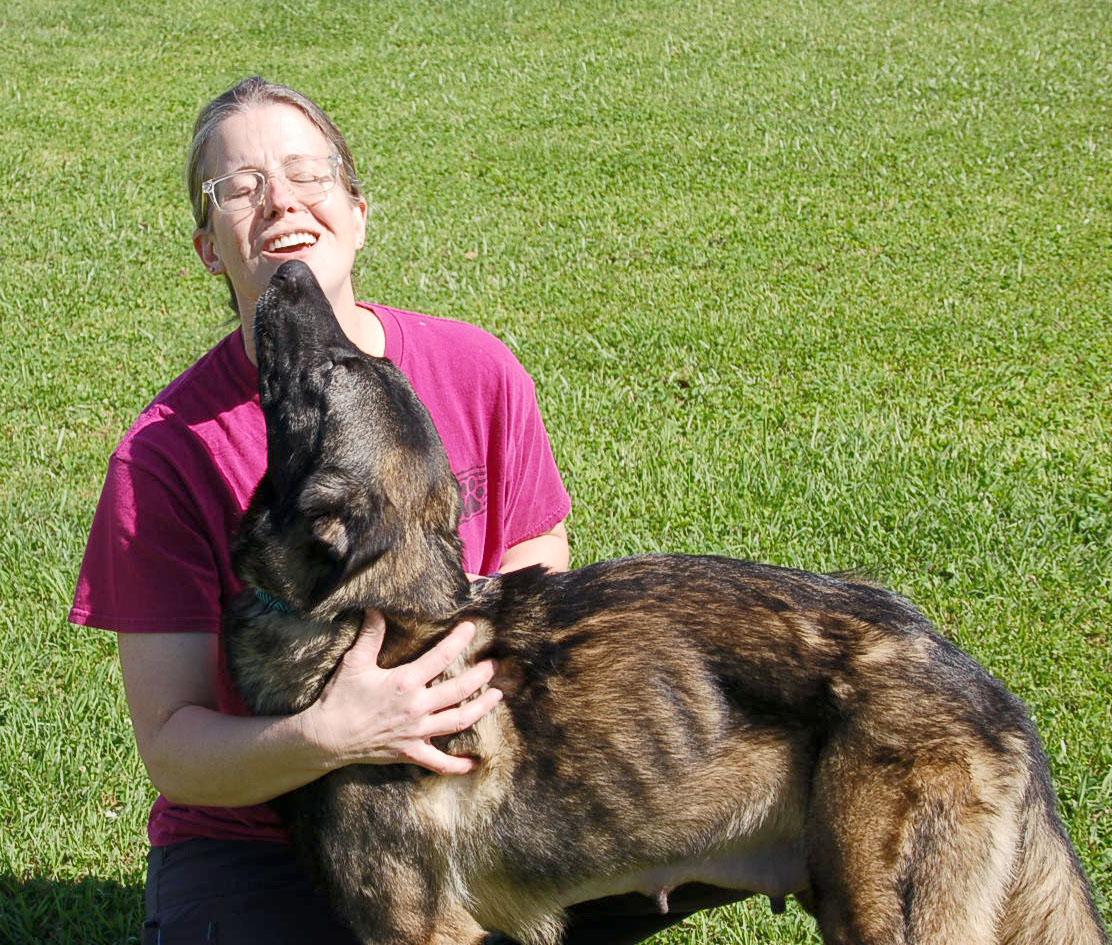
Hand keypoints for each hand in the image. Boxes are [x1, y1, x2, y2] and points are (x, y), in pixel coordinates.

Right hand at [301, 610, 501, 774]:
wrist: (326, 738)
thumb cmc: (339, 698)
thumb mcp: (354, 662)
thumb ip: (370, 635)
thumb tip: (376, 608)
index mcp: (405, 682)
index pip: (440, 657)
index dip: (459, 641)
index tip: (473, 628)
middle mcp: (416, 707)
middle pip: (459, 690)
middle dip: (480, 676)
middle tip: (493, 665)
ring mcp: (416, 733)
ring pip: (458, 721)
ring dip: (481, 709)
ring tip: (497, 697)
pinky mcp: (411, 753)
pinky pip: (439, 763)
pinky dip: (458, 765)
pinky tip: (475, 762)